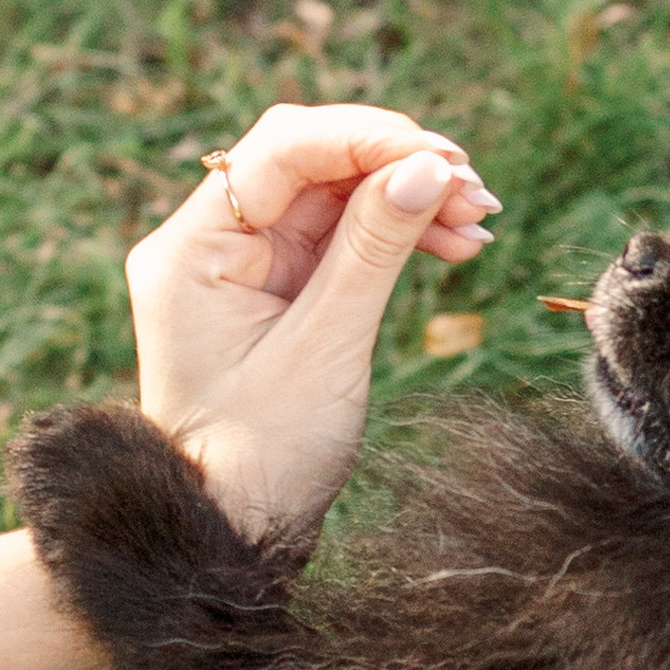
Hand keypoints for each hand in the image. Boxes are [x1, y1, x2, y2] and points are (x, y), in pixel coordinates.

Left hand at [125, 102, 496, 541]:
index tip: (445, 161)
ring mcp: (238, 262)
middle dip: (394, 162)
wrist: (230, 530)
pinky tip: (451, 244)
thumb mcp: (326, 348)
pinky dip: (390, 232)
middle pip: (308, 158)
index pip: (283, 150)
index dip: (369, 139)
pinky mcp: (268, 286)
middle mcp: (205, 241)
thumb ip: (374, 249)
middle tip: (474, 192)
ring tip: (477, 225)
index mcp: (192, 248)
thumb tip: (427, 169)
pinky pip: (335, 234)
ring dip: (404, 196)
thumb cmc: (265, 458)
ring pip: (330, 192)